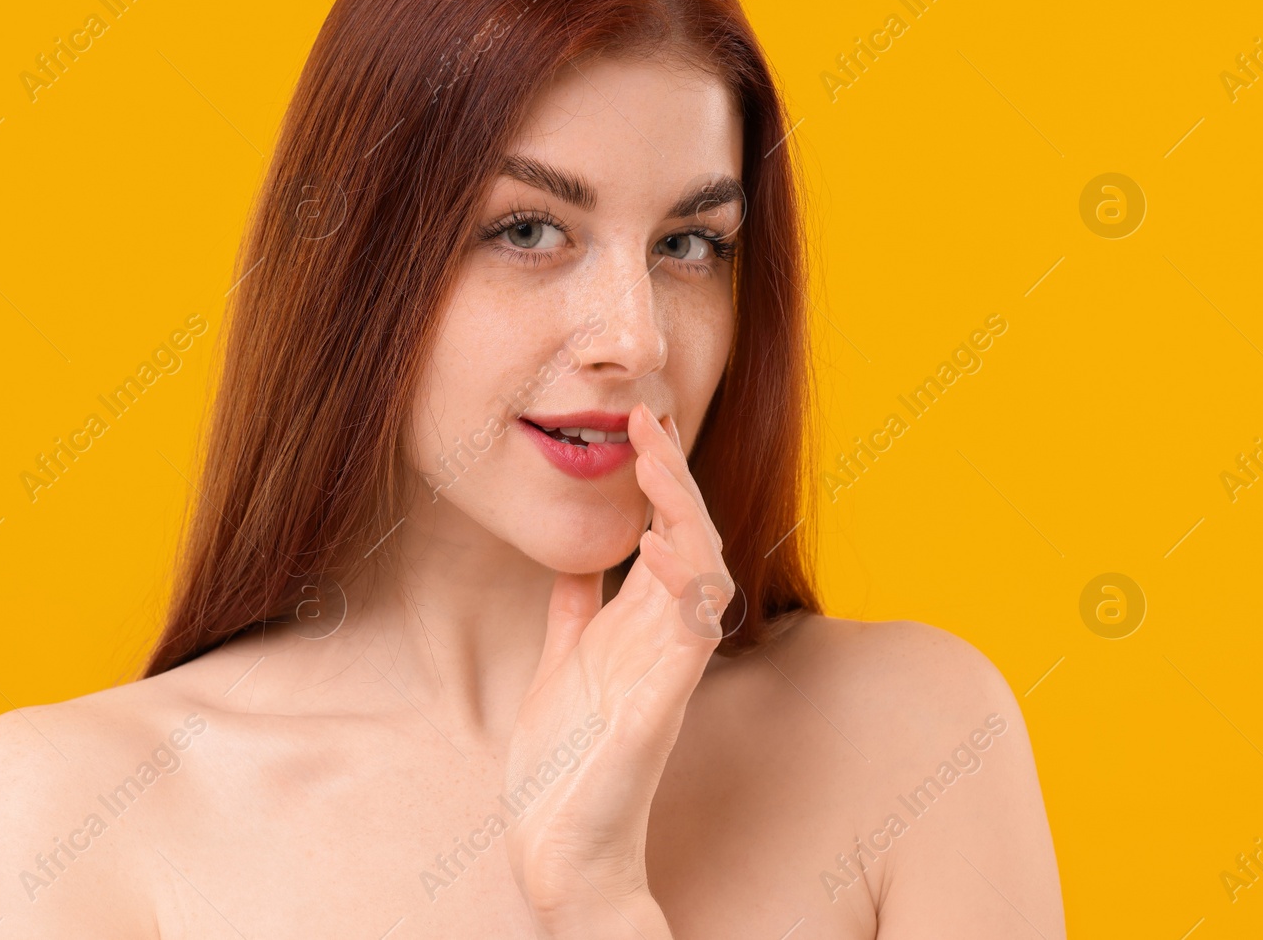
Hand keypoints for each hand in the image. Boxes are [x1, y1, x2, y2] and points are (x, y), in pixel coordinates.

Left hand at [502, 402, 733, 938]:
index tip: (638, 423)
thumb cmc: (564, 762)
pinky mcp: (662, 703)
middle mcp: (661, 639)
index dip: (658, 477)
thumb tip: (573, 562)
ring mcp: (666, 669)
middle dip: (672, 475)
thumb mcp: (560, 664)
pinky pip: (689, 630)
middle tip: (649, 418)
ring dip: (682, 512)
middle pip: (687, 538)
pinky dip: (680, 583)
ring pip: (702, 571)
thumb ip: (573, 614)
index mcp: (637, 626)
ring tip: (654, 461)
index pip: (663, 532)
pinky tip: (654, 542)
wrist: (560, 845)